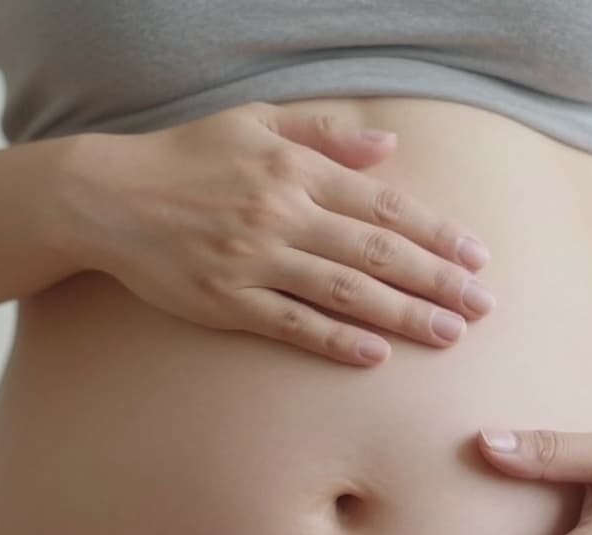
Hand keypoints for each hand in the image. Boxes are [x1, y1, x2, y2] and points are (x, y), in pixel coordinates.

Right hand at [63, 101, 495, 365]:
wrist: (107, 196)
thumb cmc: (186, 156)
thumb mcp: (254, 122)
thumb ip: (324, 132)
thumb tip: (390, 144)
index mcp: (294, 168)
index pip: (383, 204)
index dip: (435, 233)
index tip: (477, 256)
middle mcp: (281, 212)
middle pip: (376, 253)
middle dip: (437, 280)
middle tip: (483, 306)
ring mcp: (253, 260)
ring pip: (344, 292)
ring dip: (402, 315)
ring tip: (449, 334)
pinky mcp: (224, 300)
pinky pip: (290, 324)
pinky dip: (335, 340)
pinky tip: (375, 355)